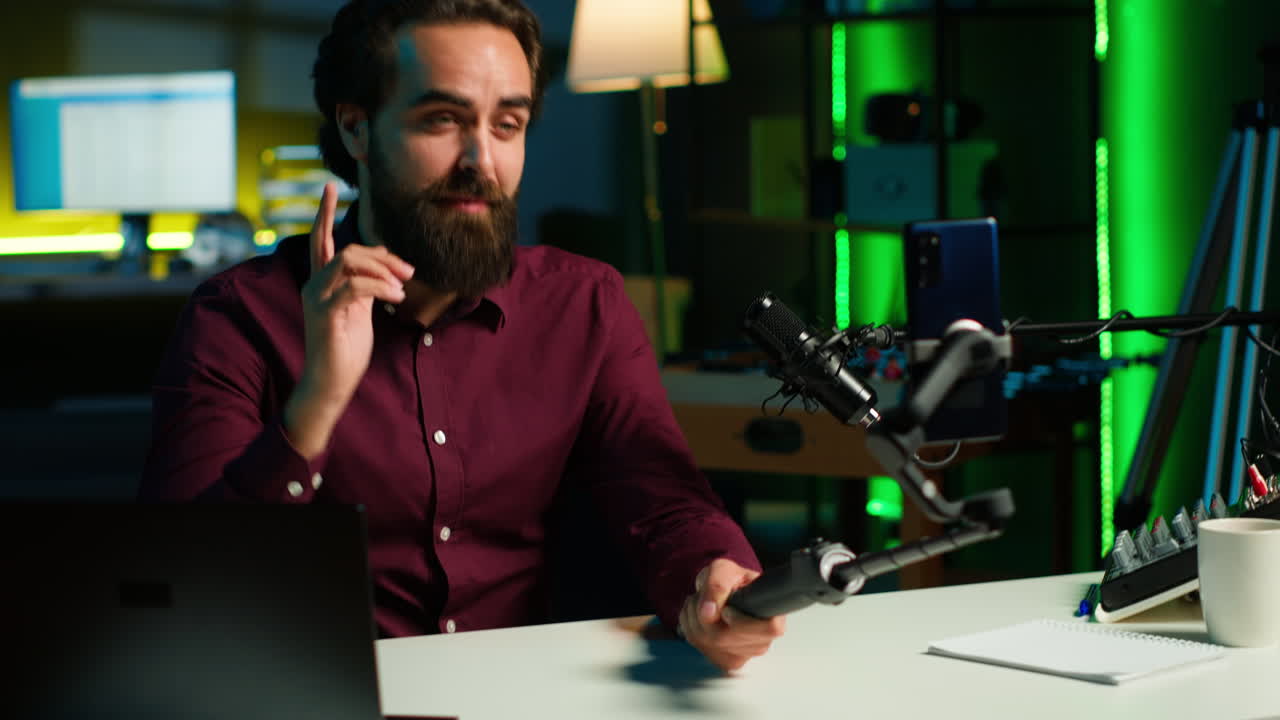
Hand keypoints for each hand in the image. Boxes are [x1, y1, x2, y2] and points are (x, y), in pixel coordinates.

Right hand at [283, 183, 414, 457]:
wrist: (332, 382)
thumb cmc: (346, 349)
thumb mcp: (360, 309)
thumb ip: (366, 284)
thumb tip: (386, 264)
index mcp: (322, 282)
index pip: (321, 239)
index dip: (324, 212)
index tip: (329, 186)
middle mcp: (314, 285)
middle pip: (347, 249)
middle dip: (382, 256)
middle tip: (408, 274)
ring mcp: (316, 299)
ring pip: (349, 261)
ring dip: (383, 270)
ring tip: (402, 289)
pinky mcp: (325, 315)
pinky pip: (354, 287)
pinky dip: (380, 288)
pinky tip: (396, 299)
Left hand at [678, 558, 785, 671]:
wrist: (723, 591)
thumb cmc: (731, 580)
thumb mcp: (724, 570)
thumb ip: (718, 584)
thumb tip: (709, 612)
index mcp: (774, 615)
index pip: (769, 629)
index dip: (741, 621)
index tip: (726, 610)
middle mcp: (764, 639)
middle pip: (726, 638)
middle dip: (705, 612)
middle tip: (706, 596)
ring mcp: (746, 654)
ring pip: (708, 642)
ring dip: (694, 617)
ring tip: (702, 602)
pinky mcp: (726, 661)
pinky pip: (699, 646)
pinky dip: (690, 627)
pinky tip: (698, 617)